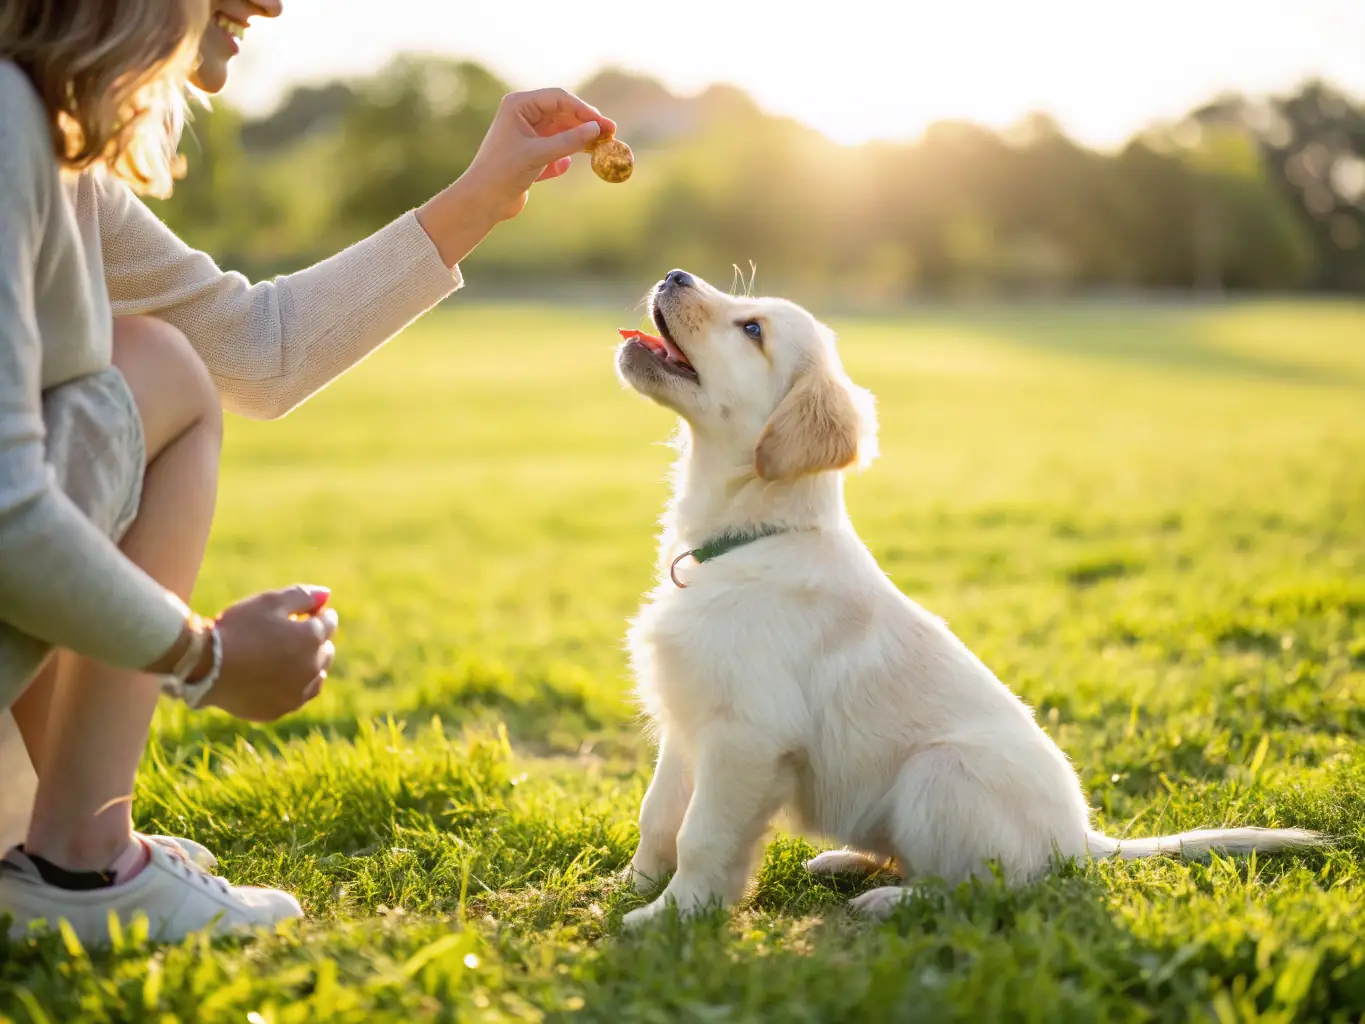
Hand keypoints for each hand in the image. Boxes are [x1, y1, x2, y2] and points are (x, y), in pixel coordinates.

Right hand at [200, 585, 338, 721]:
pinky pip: (297, 697)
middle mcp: (311, 668)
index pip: (329, 623)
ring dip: (310, 665)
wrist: (204, 667)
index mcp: (311, 639)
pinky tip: (282, 679)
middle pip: (326, 651)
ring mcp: (296, 693)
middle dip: (317, 640)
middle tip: (297, 633)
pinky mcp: (279, 710)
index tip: (308, 611)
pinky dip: (295, 686)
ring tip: (291, 657)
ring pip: (316, 677)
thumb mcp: (269, 601)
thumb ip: (302, 596)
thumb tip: (326, 595)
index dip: (319, 614)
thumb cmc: (237, 628)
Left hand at [459, 88, 616, 222]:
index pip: (558, 98)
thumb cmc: (504, 172)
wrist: (483, 201)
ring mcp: (529, 133)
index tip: (602, 123)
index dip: (583, 109)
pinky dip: (565, 156)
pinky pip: (557, 148)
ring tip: (600, 149)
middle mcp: (524, 115)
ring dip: (579, 140)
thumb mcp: (539, 154)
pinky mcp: (533, 153)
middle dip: (586, 124)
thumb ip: (569, 141)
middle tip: (610, 133)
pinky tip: (564, 167)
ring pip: (562, 130)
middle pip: (563, 113)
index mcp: (519, 105)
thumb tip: (597, 129)